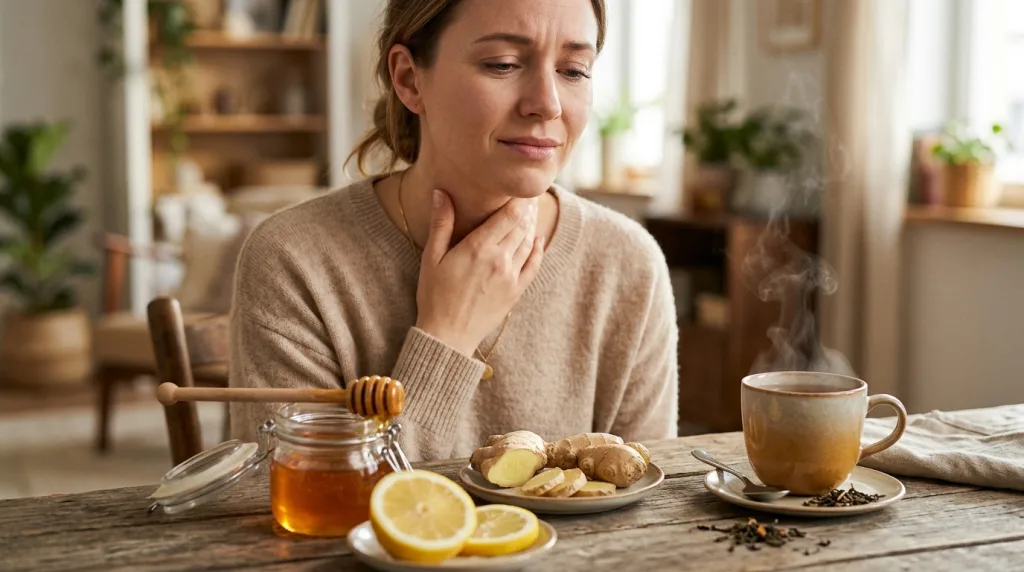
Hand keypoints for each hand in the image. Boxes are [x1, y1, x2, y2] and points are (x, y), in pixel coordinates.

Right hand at [414, 189, 544, 356]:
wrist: (447, 336)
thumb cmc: (434, 296)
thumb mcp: (432, 257)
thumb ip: (441, 223)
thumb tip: (441, 192)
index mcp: (478, 247)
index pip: (509, 214)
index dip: (518, 199)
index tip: (519, 189)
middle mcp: (499, 259)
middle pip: (522, 225)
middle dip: (526, 209)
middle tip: (528, 195)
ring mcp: (511, 276)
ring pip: (528, 242)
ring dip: (532, 225)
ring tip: (531, 212)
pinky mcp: (516, 291)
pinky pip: (533, 265)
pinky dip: (538, 250)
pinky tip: (538, 240)